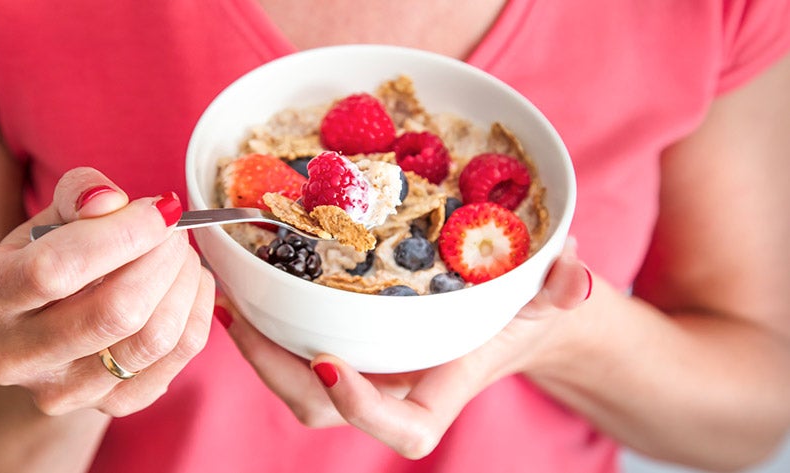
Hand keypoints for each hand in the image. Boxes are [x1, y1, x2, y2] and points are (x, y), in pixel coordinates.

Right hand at [0, 167, 215, 416]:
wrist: (47, 337)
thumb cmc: (54, 264)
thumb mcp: (51, 222)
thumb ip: (78, 195)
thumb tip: (112, 200)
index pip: (56, 270)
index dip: (122, 234)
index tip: (160, 209)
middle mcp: (20, 356)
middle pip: (115, 311)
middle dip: (162, 258)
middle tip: (176, 231)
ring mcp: (68, 391)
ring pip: (154, 338)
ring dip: (185, 283)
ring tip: (183, 255)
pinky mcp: (116, 405)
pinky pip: (180, 354)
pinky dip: (198, 309)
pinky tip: (190, 284)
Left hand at [222, 239, 591, 457]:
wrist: (501, 313)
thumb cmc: (522, 312)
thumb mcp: (545, 299)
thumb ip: (562, 291)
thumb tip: (576, 271)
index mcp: (438, 390)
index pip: (401, 427)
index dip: (361, 406)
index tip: (327, 361)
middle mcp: (393, 389)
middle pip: (322, 408)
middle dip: (277, 371)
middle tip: (243, 319)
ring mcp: (365, 371)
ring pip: (298, 384)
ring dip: (259, 350)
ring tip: (230, 300)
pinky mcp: (346, 347)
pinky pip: (297, 351)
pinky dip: (268, 327)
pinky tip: (244, 288)